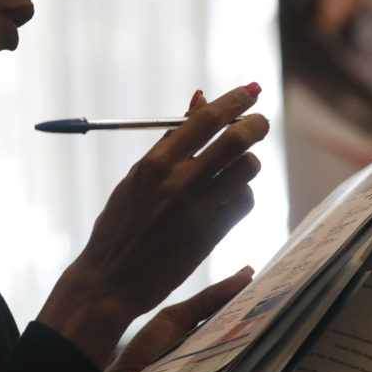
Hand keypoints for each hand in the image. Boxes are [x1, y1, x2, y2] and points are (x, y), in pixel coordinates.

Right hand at [37, 84, 269, 366]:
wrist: (112, 280)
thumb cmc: (120, 224)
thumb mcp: (136, 177)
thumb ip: (169, 142)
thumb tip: (199, 101)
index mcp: (155, 163)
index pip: (206, 119)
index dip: (234, 100)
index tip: (251, 91)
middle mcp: (179, 182)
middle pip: (236, 139)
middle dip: (255, 124)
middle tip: (259, 121)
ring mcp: (199, 209)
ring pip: (247, 169)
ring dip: (248, 161)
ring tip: (237, 165)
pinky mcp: (212, 234)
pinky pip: (245, 201)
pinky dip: (243, 193)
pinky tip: (230, 195)